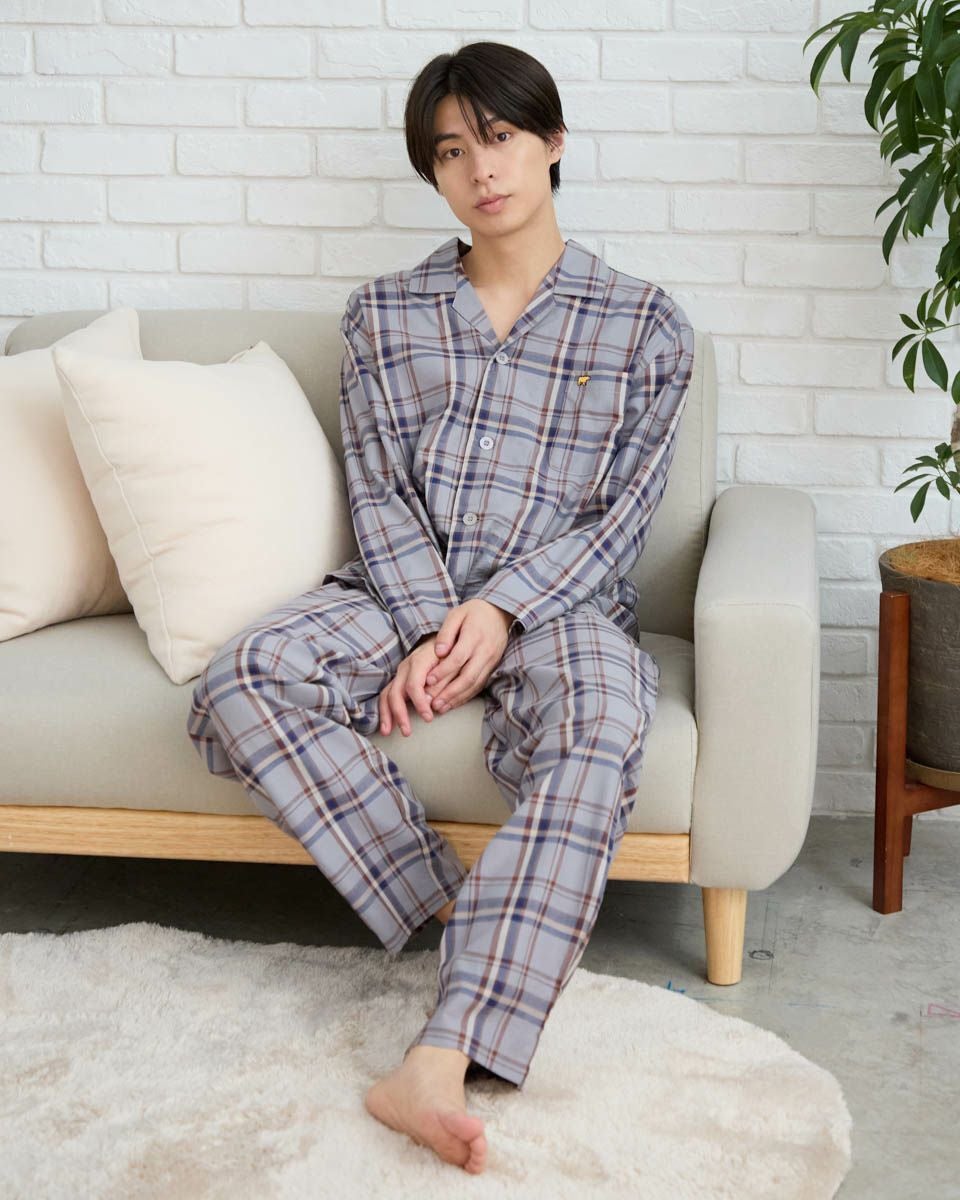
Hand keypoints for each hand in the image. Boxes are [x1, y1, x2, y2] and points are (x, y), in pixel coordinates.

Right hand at [378, 636, 443, 736]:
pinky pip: (388, 696)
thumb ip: (442, 683)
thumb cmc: (451, 654)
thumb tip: (430, 702)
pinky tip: (387, 725)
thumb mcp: (453, 665)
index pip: (414, 685)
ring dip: (386, 714)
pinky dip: (386, 711)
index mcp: (419, 661)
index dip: (419, 703)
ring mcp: (400, 674)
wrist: (445, 641)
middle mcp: (405, 667)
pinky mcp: (399, 680)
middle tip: (407, 731)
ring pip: (386, 694)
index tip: (429, 717)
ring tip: (386, 732)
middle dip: (399, 714)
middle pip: (395, 692)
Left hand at [421, 598, 512, 716]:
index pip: (457, 657)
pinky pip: (481, 684)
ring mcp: (491, 660)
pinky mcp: (493, 667)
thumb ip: (446, 633)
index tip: (427, 681)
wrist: (500, 613)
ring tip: (441, 708)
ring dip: (457, 698)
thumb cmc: (474, 612)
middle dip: (449, 692)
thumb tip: (438, 652)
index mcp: (474, 636)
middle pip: (467, 676)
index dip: (442, 671)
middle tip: (433, 703)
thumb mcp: (457, 614)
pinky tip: (454, 702)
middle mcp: (485, 650)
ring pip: (475, 684)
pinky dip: (467, 696)